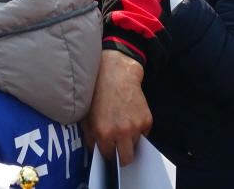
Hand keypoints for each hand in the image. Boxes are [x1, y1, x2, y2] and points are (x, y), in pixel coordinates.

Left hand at [83, 50, 150, 166]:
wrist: (116, 73)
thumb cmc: (98, 93)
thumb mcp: (86, 116)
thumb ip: (89, 137)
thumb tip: (95, 152)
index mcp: (102, 133)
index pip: (108, 157)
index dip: (108, 154)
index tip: (108, 149)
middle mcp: (120, 133)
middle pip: (126, 159)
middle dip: (121, 156)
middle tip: (118, 147)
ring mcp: (135, 127)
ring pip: (135, 146)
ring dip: (130, 141)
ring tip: (123, 125)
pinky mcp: (146, 120)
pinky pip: (143, 134)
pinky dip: (138, 130)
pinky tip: (130, 116)